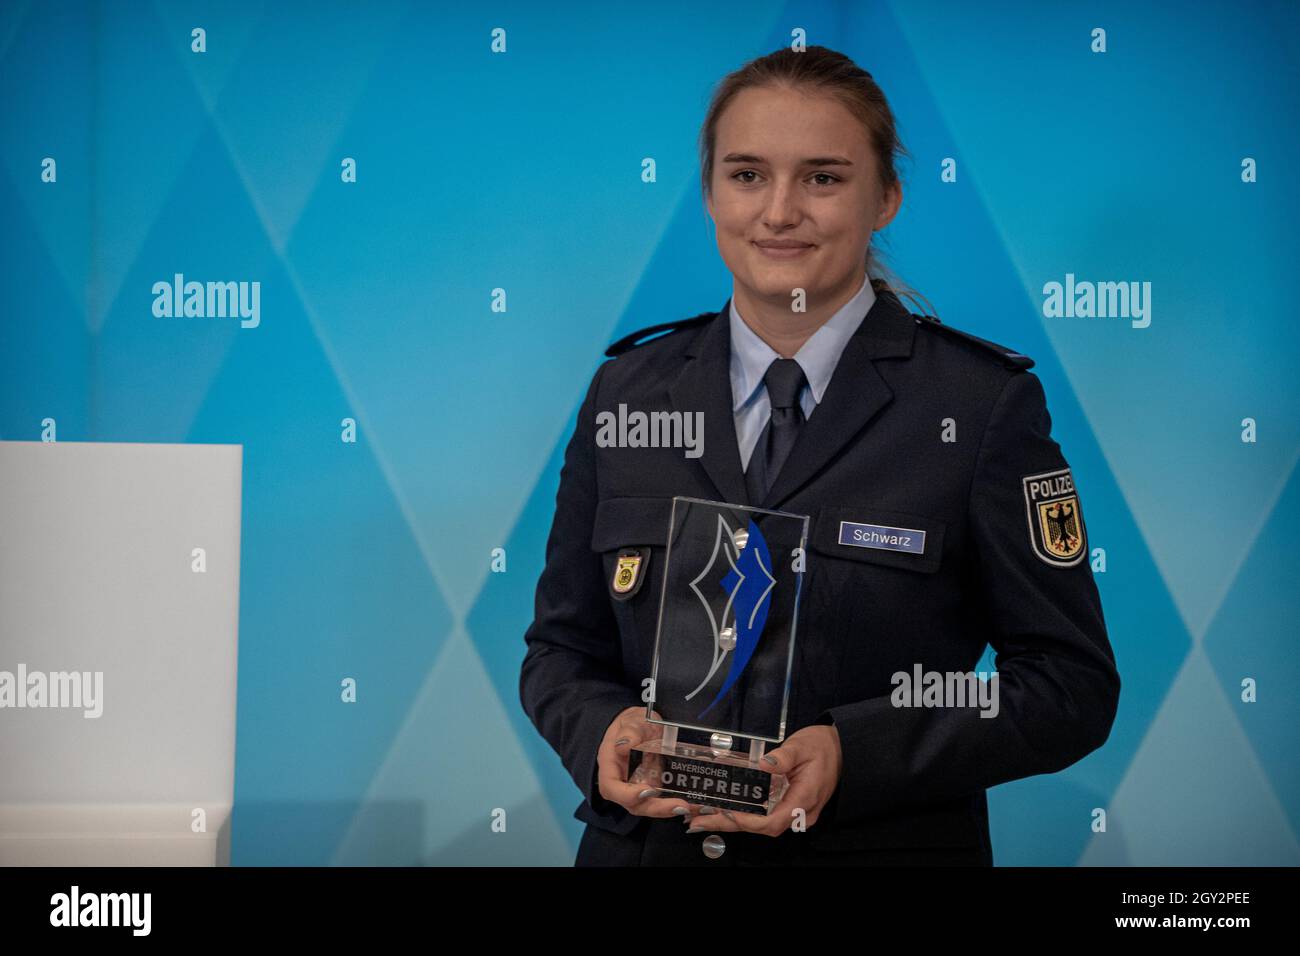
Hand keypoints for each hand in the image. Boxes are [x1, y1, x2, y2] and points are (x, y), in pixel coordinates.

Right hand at [595, 705, 697, 819]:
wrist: (644, 725)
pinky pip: (664, 800)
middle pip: (635, 804)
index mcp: (611, 768)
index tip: (648, 791)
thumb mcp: (631, 722)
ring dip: (670, 809)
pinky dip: (679, 803)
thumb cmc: (632, 724)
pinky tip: (696, 804)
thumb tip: (623, 746)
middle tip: (681, 806)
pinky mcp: (655, 788)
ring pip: (651, 806)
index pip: (611, 788)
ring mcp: (640, 788)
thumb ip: (629, 733)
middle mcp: (624, 784)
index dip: (627, 795)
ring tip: (691, 807)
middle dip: (658, 808)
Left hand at [686, 723, 842, 837]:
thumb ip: (783, 757)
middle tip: (697, 821)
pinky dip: (743, 815)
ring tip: (702, 816)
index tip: (729, 814)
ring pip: (761, 824)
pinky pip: (765, 816)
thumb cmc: (822, 747)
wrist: (841, 749)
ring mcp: (796, 812)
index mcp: (804, 798)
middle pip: (762, 827)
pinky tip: (723, 810)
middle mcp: (800, 812)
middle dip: (729, 825)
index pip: (774, 821)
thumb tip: (763, 765)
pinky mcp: (790, 807)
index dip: (749, 821)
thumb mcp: (802, 746)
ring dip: (732, 821)